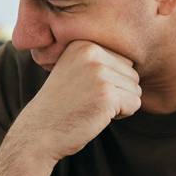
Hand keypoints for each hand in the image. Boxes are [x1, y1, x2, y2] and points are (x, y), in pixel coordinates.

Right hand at [8, 40, 141, 163]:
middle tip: (90, 100)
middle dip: (118, 92)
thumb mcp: (76, 70)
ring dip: (120, 104)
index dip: (112, 80)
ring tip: (92, 107)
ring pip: (135, 89)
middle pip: (132, 74)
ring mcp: (98, 73)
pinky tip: (98, 115)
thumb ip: (100, 60)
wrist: (40, 131)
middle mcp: (90, 53)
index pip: (124, 60)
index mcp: (83, 44)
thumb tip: (135, 57)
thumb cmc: (62, 104)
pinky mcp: (106, 94)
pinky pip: (135, 103)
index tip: (87, 89)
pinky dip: (122, 114)